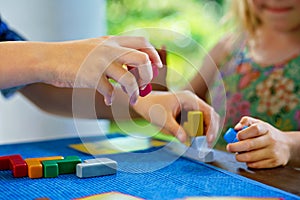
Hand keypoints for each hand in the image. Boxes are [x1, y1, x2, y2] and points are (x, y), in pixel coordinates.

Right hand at [44, 36, 162, 105]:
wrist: (49, 59)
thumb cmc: (74, 56)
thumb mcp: (97, 47)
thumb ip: (115, 54)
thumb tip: (135, 70)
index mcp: (112, 41)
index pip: (142, 42)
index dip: (154, 55)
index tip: (156, 67)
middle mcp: (109, 49)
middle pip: (142, 59)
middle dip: (148, 75)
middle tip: (143, 85)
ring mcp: (100, 63)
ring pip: (129, 79)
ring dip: (134, 93)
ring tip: (132, 99)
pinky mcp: (90, 76)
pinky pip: (109, 91)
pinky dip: (112, 98)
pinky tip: (108, 100)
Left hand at [132, 90, 219, 145]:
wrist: (142, 102)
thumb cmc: (151, 107)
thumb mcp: (163, 120)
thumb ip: (175, 129)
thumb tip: (185, 141)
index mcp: (189, 99)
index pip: (209, 112)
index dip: (212, 127)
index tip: (209, 140)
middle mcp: (192, 102)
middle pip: (210, 116)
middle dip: (210, 130)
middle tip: (207, 145)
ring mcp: (190, 107)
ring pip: (204, 120)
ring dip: (204, 131)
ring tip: (200, 143)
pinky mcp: (186, 113)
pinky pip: (196, 123)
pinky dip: (196, 131)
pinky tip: (192, 139)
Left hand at [227, 116, 291, 168]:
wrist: (286, 145)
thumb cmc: (266, 133)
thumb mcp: (258, 123)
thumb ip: (245, 122)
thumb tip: (236, 128)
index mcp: (265, 128)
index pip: (254, 129)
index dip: (242, 134)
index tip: (236, 137)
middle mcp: (271, 139)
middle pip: (250, 145)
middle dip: (235, 147)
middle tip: (229, 148)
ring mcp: (273, 151)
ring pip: (251, 157)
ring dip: (240, 157)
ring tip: (237, 154)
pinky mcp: (274, 162)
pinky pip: (256, 165)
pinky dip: (248, 163)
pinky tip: (247, 159)